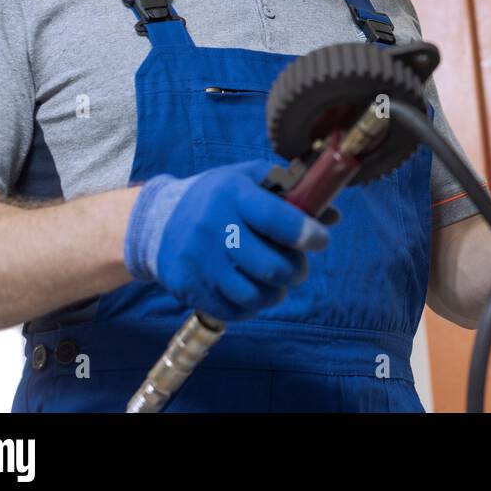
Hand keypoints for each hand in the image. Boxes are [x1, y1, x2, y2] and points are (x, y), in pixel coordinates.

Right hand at [123, 158, 329, 320]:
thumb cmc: (216, 197)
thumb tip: (333, 215)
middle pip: (271, 266)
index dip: (307, 234)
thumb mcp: (248, 179)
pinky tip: (254, 292)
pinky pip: (233, 311)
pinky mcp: (188, 287)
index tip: (320, 240)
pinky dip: (252, 307)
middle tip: (298, 268)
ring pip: (254, 294)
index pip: (277, 219)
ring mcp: (199, 261)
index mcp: (233, 194)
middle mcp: (213, 227)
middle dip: (296, 270)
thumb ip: (291, 192)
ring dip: (276, 293)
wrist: (157, 221)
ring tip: (278, 282)